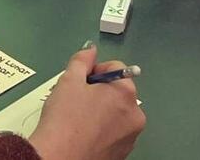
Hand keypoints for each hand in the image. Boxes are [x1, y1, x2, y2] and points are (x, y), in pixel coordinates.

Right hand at [27, 48, 144, 159]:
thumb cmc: (65, 119)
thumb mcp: (69, 80)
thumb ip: (82, 60)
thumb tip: (90, 50)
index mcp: (126, 93)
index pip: (114, 68)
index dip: (93, 71)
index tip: (78, 83)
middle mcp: (135, 116)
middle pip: (117, 91)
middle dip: (97, 92)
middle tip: (75, 100)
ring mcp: (130, 138)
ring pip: (115, 114)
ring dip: (99, 111)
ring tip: (77, 119)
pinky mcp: (121, 155)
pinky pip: (113, 134)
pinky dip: (100, 130)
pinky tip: (82, 134)